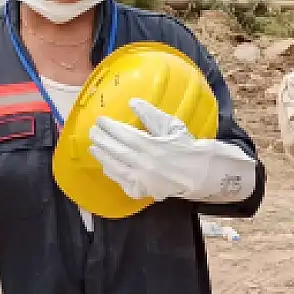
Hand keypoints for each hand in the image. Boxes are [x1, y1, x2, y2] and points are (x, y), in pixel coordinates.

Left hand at [89, 99, 256, 204]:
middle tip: (93, 132)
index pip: (124, 135)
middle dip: (102, 140)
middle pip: (116, 151)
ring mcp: (143, 180)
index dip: (110, 127)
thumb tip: (133, 102)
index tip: (101, 120)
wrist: (200, 174)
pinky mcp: (143, 191)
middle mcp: (145, 164)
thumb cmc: (186, 147)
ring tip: (94, 147)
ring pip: (116, 167)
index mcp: (153, 146)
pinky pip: (122, 182)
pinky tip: (106, 165)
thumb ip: (151, 115)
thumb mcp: (172, 127)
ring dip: (102, 156)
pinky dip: (112, 173)